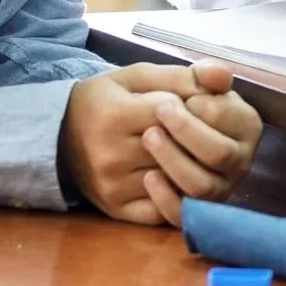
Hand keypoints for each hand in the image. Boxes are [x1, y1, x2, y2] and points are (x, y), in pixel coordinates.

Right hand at [60, 61, 262, 225]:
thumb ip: (183, 75)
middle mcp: (110, 156)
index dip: (187, 103)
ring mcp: (114, 187)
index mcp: (114, 116)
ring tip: (186, 148)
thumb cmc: (106, 100)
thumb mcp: (138, 77)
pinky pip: (164, 210)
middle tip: (194, 126)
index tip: (182, 101)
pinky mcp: (118, 209)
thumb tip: (224, 77)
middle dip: (195, 133)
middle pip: (178, 146)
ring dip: (191, 163)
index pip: (174, 110)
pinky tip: (178, 175)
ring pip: (176, 178)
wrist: (60, 136)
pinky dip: (179, 193)